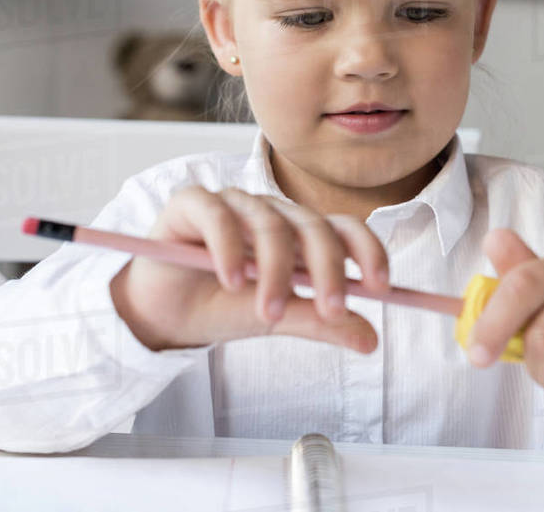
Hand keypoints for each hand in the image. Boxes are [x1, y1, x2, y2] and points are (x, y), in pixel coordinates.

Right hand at [109, 186, 389, 353]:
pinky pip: (218, 214)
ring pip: (269, 222)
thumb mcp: (277, 318)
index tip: (381, 287)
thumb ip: (320, 322)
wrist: (163, 316)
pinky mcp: (193, 203)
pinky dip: (228, 247)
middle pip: (312, 226)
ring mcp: (234, 204)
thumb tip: (372, 339)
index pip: (344, 229)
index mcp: (299, 234)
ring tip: (270, 311)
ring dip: (275, 269)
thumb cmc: (222, 307)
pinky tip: (231, 280)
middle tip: (331, 310)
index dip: (367, 251)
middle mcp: (272, 212)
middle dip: (327, 269)